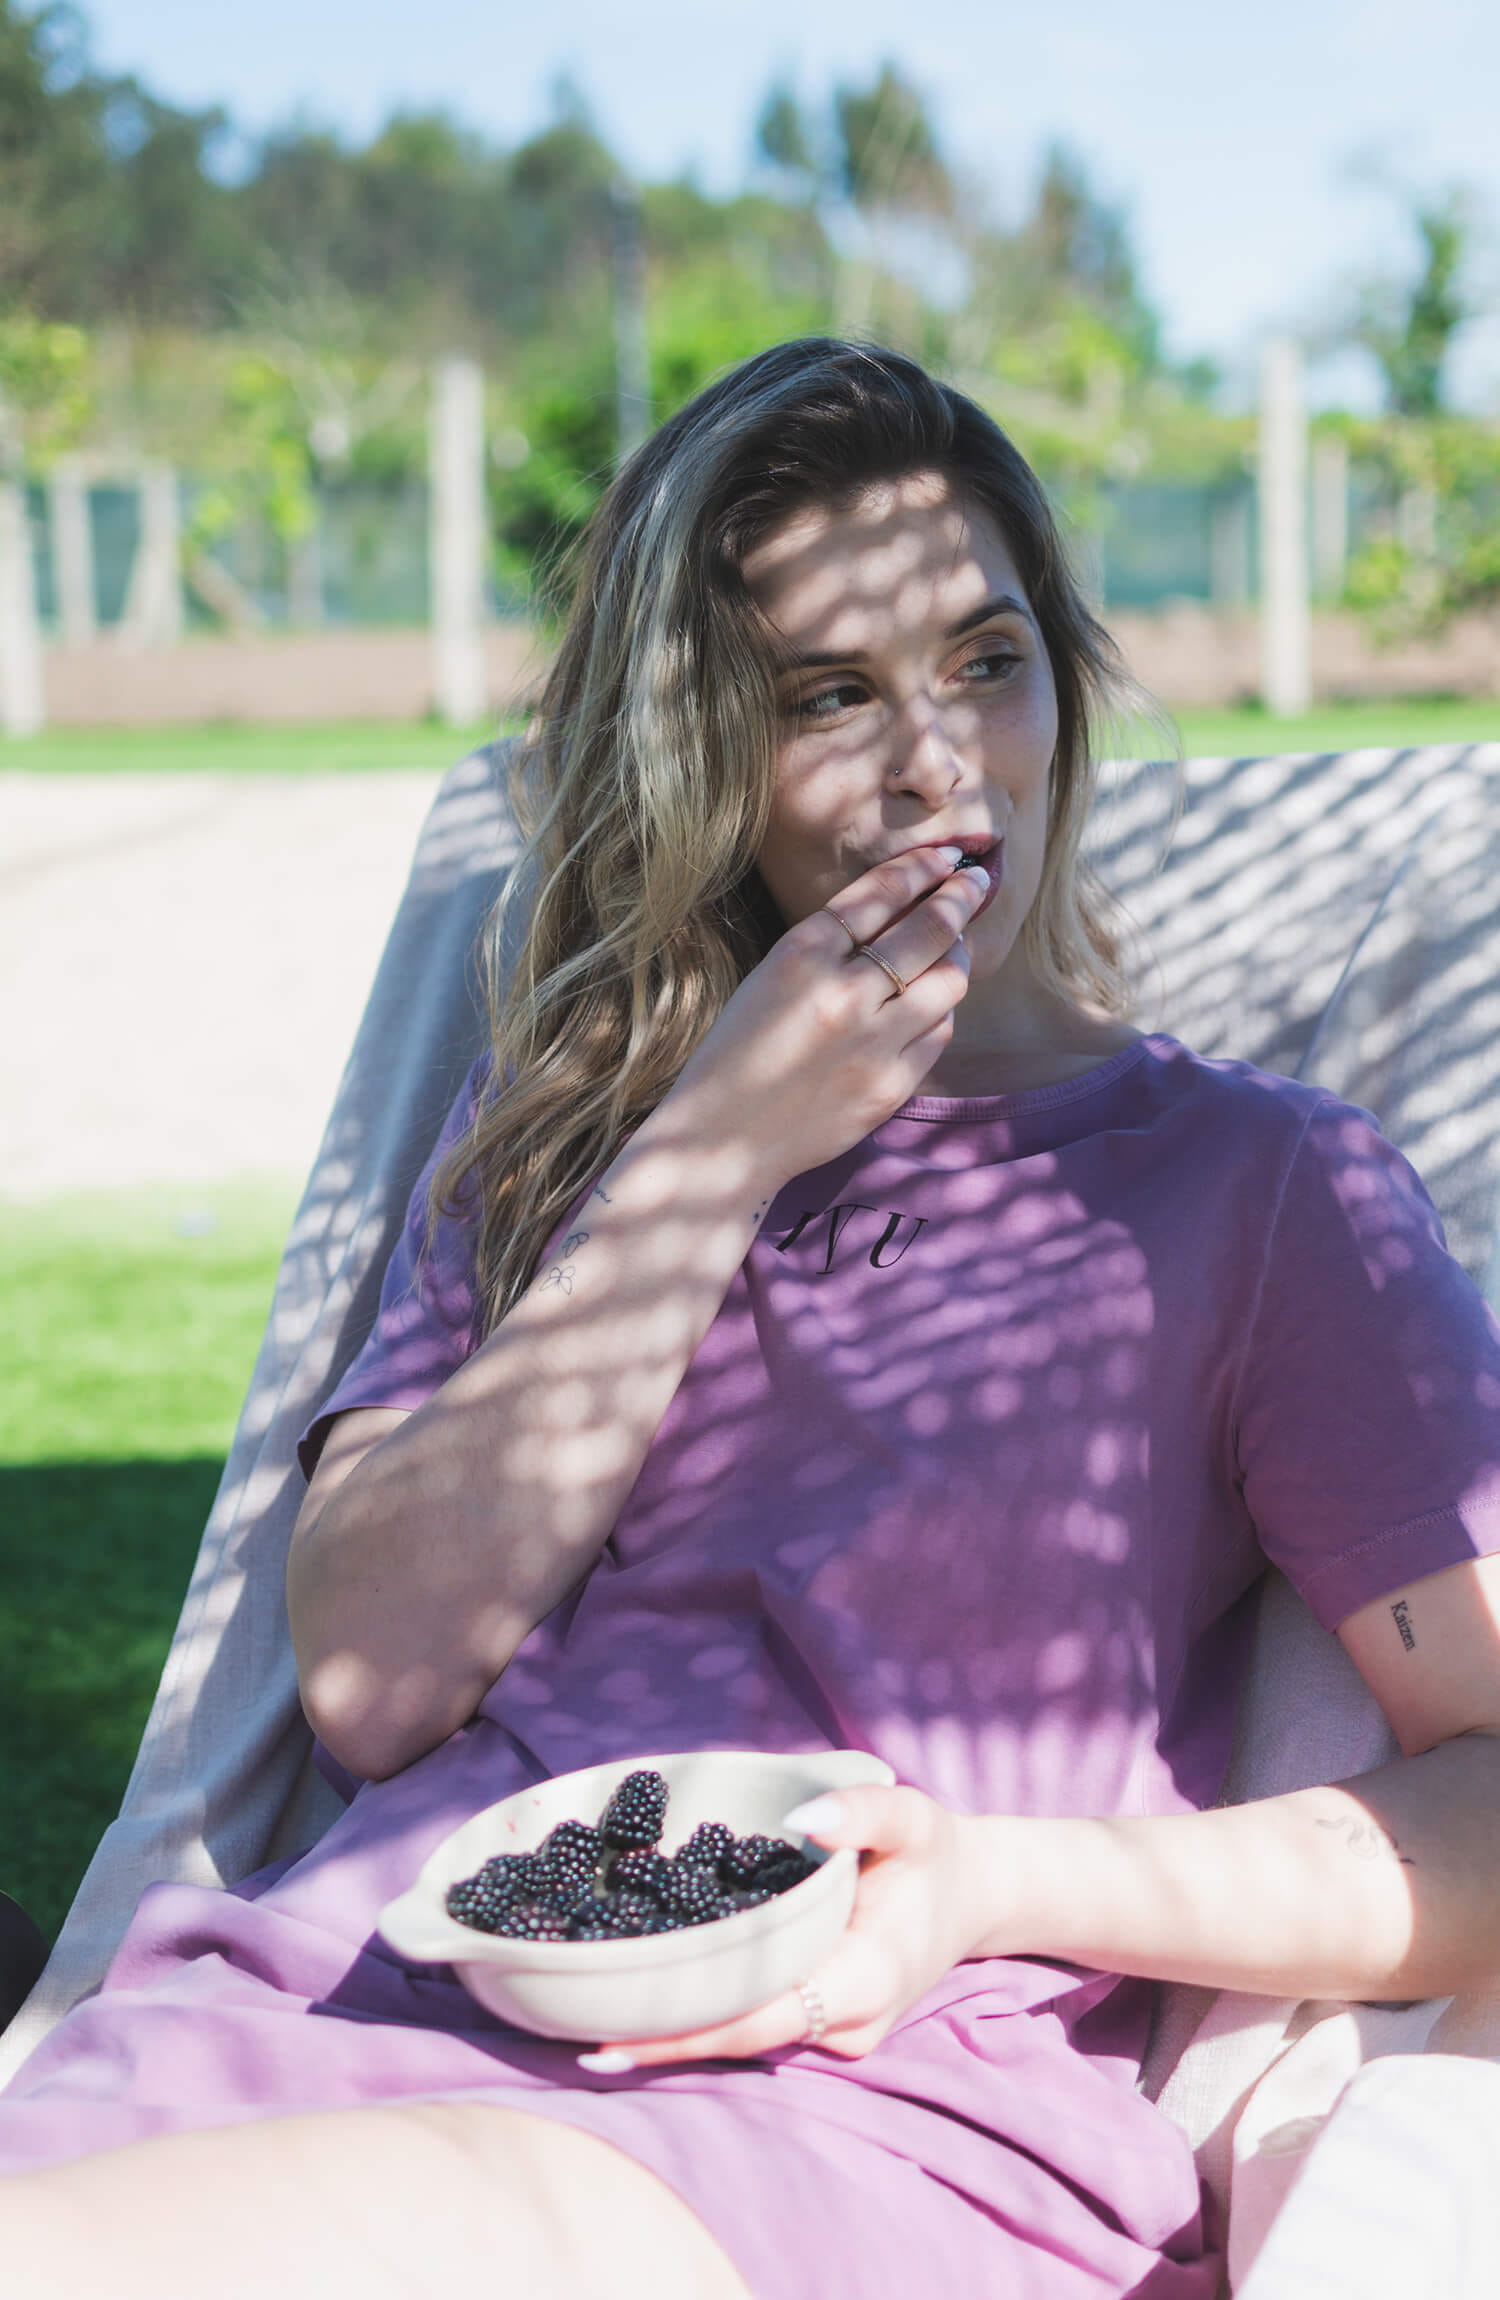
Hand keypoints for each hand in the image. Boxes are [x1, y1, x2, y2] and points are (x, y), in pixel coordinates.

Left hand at [576, 1784, 984, 2072]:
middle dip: (662, 2039)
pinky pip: (758, 2022)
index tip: (616, 2036)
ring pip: (746, 2038)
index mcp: (866, 1977)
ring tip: (587, 2018)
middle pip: (741, 2039)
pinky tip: (643, 2000)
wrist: (974, 1895)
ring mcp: (837, 2033)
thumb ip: (860, 1812)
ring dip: (677, 2029)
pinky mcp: (823, 2025)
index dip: (690, 2032)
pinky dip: (705, 2012)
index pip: (763, 2018)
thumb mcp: (911, 1816)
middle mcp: (847, 2023)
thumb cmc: (935, 1853)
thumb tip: (801, 1818)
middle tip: (573, 2033)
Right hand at [665, 848, 988, 1192]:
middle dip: (959, 898)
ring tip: (953, 948)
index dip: (920, 869)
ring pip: (948, 980)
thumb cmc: (738, 1054)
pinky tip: (929, 1006)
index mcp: (799, 956)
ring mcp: (871, 1043)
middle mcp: (840, 994)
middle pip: (927, 930)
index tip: (945, 858)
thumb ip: (826, 947)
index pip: (878, 894)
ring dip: (957, 955)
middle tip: (974, 884)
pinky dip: (940, 1011)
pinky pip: (939, 1032)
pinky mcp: (891, 1085)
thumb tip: (901, 910)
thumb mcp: (768, 979)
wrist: (723, 1139)